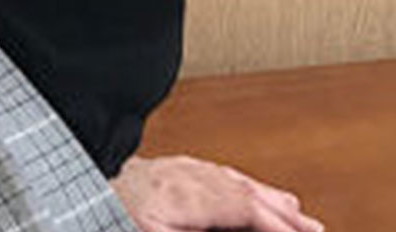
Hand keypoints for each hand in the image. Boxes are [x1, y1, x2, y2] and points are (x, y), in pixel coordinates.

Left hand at [112, 154, 322, 231]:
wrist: (79, 184)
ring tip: (296, 210)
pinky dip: (238, 181)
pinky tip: (246, 188)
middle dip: (282, 213)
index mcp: (184, 198)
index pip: (243, 209)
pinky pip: (212, 172)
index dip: (275, 225)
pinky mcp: (164, 169)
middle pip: (243, 194)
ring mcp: (174, 170)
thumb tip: (242, 216)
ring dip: (265, 196)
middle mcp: (184, 178)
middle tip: (315, 229)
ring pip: (231, 180)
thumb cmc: (113, 212)